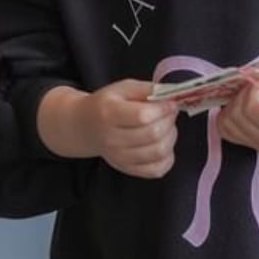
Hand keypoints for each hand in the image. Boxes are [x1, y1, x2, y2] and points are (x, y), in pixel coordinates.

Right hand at [41, 79, 178, 177]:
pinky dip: (167, 158)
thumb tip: (171, 94)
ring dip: (170, 137)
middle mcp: (112, 139)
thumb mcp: (124, 88)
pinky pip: (157, 170)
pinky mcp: (128, 170)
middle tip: (170, 113)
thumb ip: (147, 89)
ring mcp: (119, 158)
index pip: (143, 116)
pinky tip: (163, 144)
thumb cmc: (108, 105)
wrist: (87, 127)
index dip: (163, 109)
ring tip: (167, 127)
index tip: (170, 103)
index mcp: (109, 113)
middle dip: (169, 121)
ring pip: (158, 152)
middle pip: (153, 134)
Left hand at [217, 77, 258, 152]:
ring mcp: (254, 143)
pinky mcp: (246, 140)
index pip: (253, 110)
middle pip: (237, 115)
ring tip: (255, 95)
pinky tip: (244, 103)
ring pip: (226, 121)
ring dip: (236, 101)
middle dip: (246, 93)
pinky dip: (228, 111)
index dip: (257, 90)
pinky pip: (224, 128)